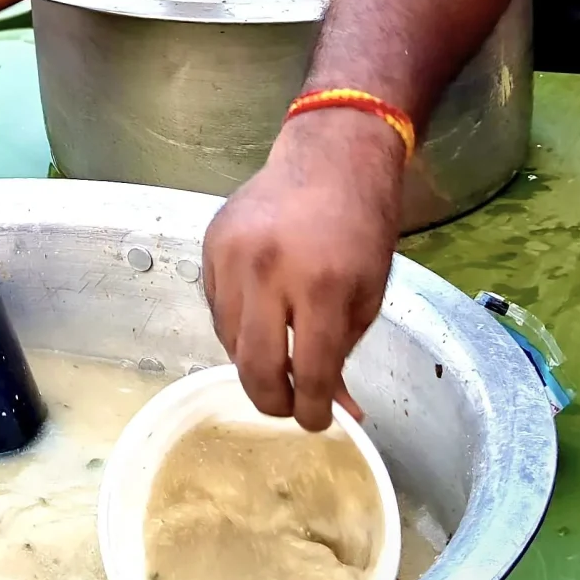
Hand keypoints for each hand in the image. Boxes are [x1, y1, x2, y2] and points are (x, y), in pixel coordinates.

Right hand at [201, 109, 403, 430]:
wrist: (329, 157)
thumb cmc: (361, 226)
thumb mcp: (369, 294)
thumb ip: (345, 351)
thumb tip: (337, 407)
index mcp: (320, 285)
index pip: (310, 373)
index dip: (315, 410)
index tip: (319, 421)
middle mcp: (267, 271)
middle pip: (255, 367)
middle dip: (273, 401)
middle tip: (288, 407)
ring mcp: (231, 256)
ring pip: (228, 340)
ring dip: (253, 361)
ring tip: (277, 358)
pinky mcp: (210, 245)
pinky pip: (216, 307)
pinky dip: (237, 325)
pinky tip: (259, 320)